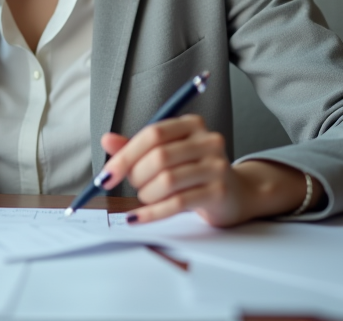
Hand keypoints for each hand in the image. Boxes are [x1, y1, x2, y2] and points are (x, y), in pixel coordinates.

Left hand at [99, 115, 313, 226]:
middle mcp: (207, 141)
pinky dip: (152, 213)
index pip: (153, 134)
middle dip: (136, 176)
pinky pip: (178, 203)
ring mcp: (216, 166)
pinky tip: (138, 217)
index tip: (107, 174)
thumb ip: (136, 147)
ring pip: (167, 181)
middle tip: (133, 187)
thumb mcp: (166, 154)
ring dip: (146, 194)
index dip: (125, 155)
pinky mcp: (219, 192)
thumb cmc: (194, 171)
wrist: (236, 193)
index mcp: (191, 125)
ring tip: (146, 197)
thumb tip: (107, 140)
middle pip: (159, 157)